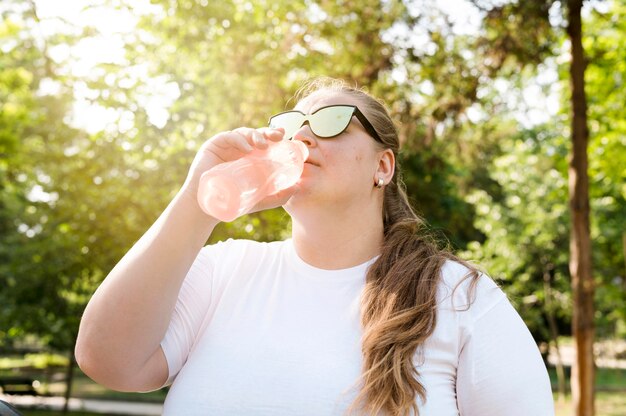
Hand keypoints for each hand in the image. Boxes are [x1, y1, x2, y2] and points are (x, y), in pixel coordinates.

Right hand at [181, 127, 298, 218]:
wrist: (208, 207)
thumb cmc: (234, 202)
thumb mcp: (260, 199)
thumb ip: (279, 196)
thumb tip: (298, 189)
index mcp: (251, 156)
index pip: (265, 142)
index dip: (274, 136)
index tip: (284, 136)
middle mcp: (240, 148)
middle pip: (256, 134)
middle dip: (268, 132)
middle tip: (278, 136)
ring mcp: (227, 146)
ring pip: (244, 133)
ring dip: (256, 136)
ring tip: (263, 146)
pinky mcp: (214, 145)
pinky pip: (229, 137)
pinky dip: (239, 140)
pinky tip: (247, 148)